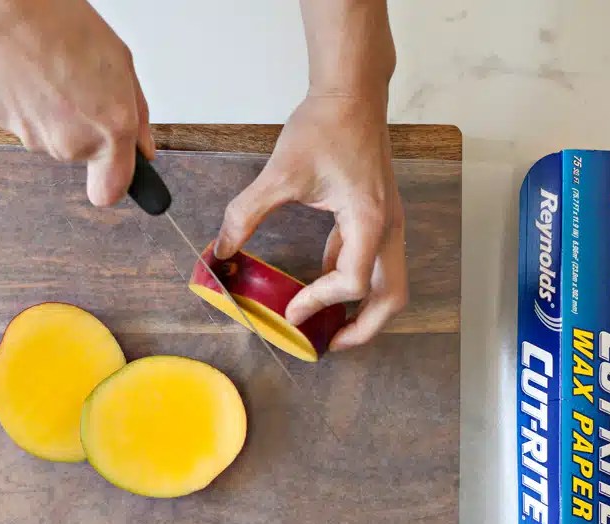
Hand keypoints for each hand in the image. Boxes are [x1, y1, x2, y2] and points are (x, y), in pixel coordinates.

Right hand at [0, 0, 152, 205]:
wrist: (2, 12)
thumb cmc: (61, 25)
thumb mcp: (121, 64)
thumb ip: (137, 115)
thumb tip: (142, 146)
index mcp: (109, 130)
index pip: (110, 194)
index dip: (115, 180)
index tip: (121, 166)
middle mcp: (72, 144)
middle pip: (82, 156)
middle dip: (87, 129)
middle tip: (85, 88)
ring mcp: (36, 139)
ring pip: (54, 139)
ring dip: (58, 115)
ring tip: (56, 74)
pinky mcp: (7, 128)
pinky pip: (29, 124)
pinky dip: (33, 105)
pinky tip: (34, 75)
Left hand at [214, 93, 406, 348]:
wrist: (352, 92)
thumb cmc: (326, 125)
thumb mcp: (280, 173)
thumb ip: (246, 214)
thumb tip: (219, 248)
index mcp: (369, 220)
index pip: (352, 281)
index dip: (320, 303)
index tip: (290, 312)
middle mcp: (387, 227)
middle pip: (390, 298)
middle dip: (362, 329)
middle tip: (327, 345)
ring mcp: (386, 222)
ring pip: (387, 283)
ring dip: (361, 310)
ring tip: (326, 327)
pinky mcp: (376, 216)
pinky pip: (371, 262)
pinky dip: (350, 283)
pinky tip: (318, 286)